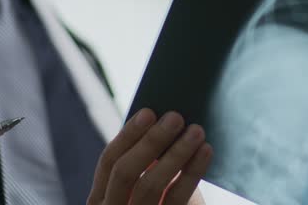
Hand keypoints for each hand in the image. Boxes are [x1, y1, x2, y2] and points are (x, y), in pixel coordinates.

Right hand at [87, 109, 211, 204]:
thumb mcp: (147, 188)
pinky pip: (177, 199)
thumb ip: (147, 162)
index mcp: (102, 199)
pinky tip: (206, 151)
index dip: (128, 135)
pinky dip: (192, 172)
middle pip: (124, 172)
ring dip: (175, 154)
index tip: (150, 111)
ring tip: (196, 131)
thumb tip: (165, 119)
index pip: (108, 162)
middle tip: (175, 117)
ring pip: (149, 186)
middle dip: (150, 141)